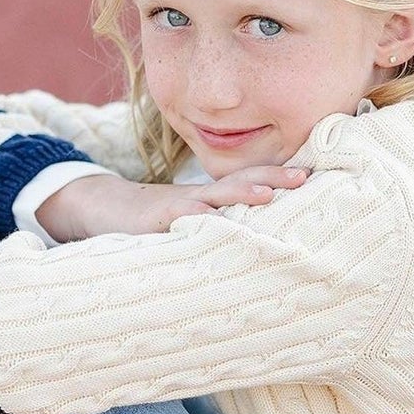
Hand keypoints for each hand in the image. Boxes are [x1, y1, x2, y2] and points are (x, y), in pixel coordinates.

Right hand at [36, 164, 308, 241]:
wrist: (99, 206)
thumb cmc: (149, 221)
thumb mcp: (188, 219)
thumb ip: (217, 222)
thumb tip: (256, 238)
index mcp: (210, 197)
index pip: (250, 183)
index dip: (278, 178)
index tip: (313, 175)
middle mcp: (199, 197)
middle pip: (241, 181)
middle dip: (273, 178)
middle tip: (305, 176)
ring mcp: (177, 206)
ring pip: (214, 196)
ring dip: (242, 193)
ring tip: (269, 194)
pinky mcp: (155, 219)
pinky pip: (178, 217)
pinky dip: (197, 218)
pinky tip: (211, 221)